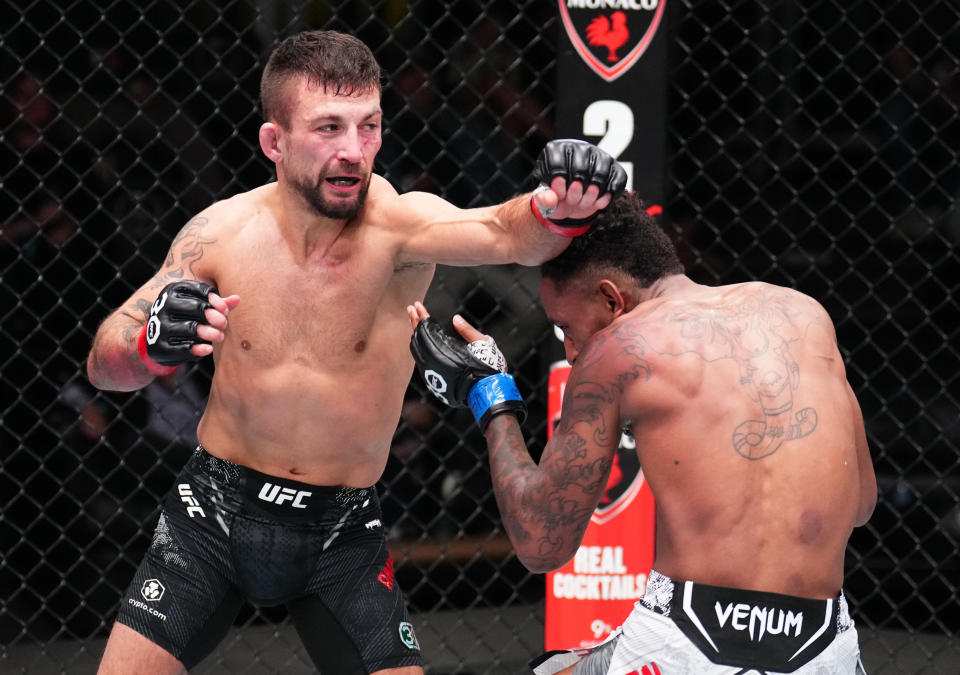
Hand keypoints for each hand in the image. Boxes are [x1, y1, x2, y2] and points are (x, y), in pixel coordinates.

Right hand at [138, 281, 239, 373]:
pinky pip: (181, 348)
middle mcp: (163, 305)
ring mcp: (159, 326)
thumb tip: (237, 299)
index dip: (215, 300)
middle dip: (213, 316)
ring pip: (189, 328)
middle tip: (223, 323)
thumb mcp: (200, 306)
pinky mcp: (159, 346)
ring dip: (208, 333)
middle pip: (195, 308)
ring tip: (220, 336)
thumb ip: (219, 303)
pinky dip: (197, 349)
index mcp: (174, 291)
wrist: (159, 338)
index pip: (198, 290)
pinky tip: (208, 349)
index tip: (225, 310)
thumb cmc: (187, 317)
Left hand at [407, 301, 525, 431]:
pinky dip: (418, 347)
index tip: (417, 306)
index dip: (422, 316)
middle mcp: (435, 362)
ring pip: (417, 350)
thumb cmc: (489, 367)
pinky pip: (421, 361)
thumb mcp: (482, 343)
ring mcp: (433, 372)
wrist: (488, 391)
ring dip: (415, 334)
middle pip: (418, 338)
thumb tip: (455, 319)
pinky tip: (419, 340)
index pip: (426, 330)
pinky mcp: (434, 380)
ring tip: (413, 321)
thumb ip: (467, 330)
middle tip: (411, 309)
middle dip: (414, 322)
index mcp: (446, 350)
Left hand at [531, 139, 627, 228]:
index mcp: (556, 150)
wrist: (572, 197)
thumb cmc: (556, 193)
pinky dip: (605, 198)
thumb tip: (549, 200)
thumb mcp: (545, 197)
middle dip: (575, 193)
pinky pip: (615, 183)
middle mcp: (579, 147)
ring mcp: (599, 156)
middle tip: (571, 201)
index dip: (559, 186)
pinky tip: (596, 203)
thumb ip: (543, 199)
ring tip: (582, 203)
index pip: (558, 166)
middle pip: (580, 171)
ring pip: (599, 176)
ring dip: (590, 197)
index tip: (559, 195)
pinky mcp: (615, 168)